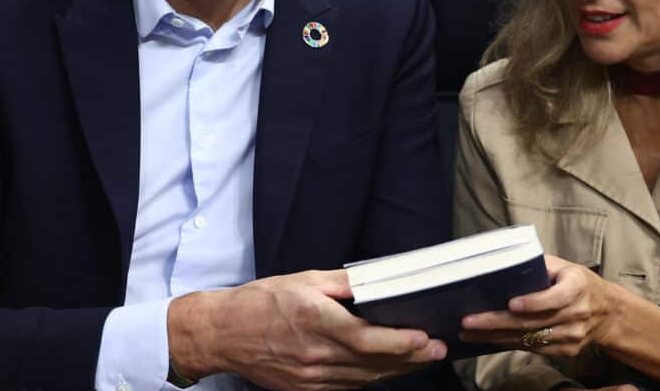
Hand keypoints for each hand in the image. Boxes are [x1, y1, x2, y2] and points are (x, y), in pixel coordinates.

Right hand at [167, 269, 446, 389]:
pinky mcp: (305, 389)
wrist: (222, 334)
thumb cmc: (260, 301)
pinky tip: (386, 368)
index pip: (366, 338)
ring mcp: (310, 377)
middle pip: (372, 362)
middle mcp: (315, 354)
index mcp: (314, 320)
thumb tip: (375, 281)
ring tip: (421, 358)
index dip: (399, 342)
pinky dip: (371, 377)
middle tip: (438, 349)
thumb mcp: (303, 279)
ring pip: (364, 378)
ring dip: (395, 370)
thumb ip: (342, 283)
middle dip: (409, 358)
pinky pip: (348, 386)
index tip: (425, 337)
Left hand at [459, 254, 620, 357]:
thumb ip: (538, 265)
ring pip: (529, 339)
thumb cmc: (576, 282)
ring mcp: (572, 335)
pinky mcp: (565, 350)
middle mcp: (577, 313)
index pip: (557, 297)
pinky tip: (486, 340)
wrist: (606, 312)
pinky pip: (532, 349)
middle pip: (534, 322)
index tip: (511, 303)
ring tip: (468, 332)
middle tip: (469, 321)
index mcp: (577, 287)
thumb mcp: (564, 266)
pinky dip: (507, 344)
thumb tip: (502, 264)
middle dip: (497, 322)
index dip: (534, 302)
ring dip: (495, 337)